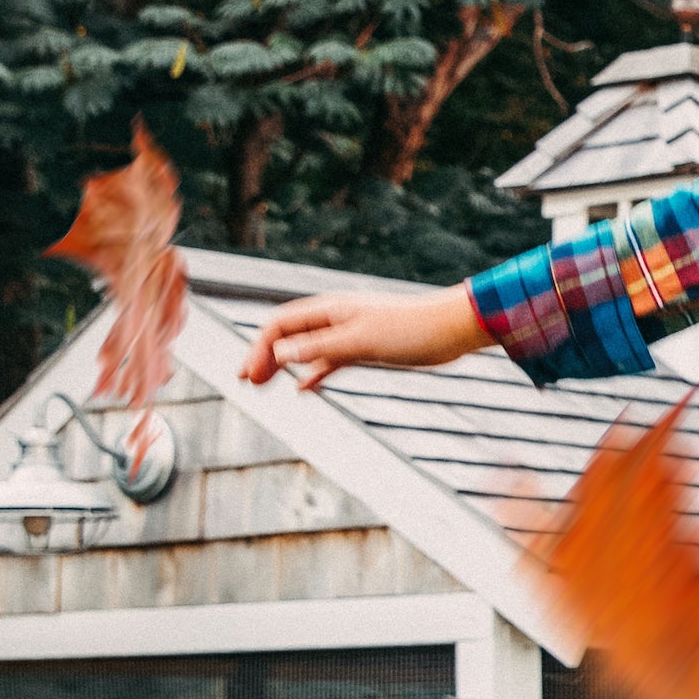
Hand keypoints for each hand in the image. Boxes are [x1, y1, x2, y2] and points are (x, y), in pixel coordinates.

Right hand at [239, 284, 484, 391]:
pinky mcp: (366, 347)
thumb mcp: (360, 341)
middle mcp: (335, 318)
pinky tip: (304, 388)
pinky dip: (313, 372)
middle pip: (288, 335)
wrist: (452, 328)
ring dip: (284, 365)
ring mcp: (349, 332)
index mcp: (329, 310)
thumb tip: (279, 355)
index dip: (259, 350)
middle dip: (264, 357)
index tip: (248, 378)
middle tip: (246, 382)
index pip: (280, 326)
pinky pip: (330, 359)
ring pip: (306, 348)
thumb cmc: (410, 329)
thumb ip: (320, 347)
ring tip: (264, 386)